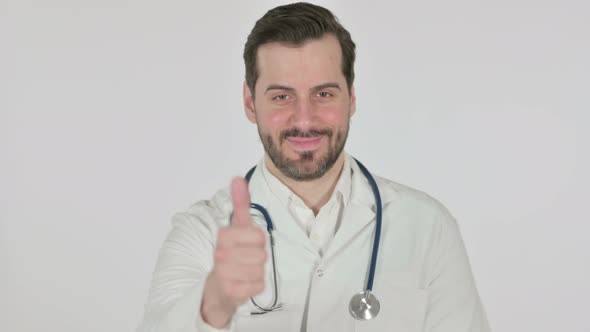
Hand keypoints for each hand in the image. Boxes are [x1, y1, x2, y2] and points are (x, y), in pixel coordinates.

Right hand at [201, 177, 266, 327]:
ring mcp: (225, 274)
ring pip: (260, 269)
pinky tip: (243, 283)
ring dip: (256, 272)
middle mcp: (222, 254)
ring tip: (243, 271)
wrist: (215, 287)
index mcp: (224, 236)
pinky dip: (254, 285)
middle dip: (257, 257)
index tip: (246, 244)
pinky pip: (258, 285)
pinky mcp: (232, 292)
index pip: (259, 237)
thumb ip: (239, 203)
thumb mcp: (235, 227)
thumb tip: (237, 178)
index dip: (258, 241)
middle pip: (262, 254)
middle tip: (245, 259)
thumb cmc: (230, 254)